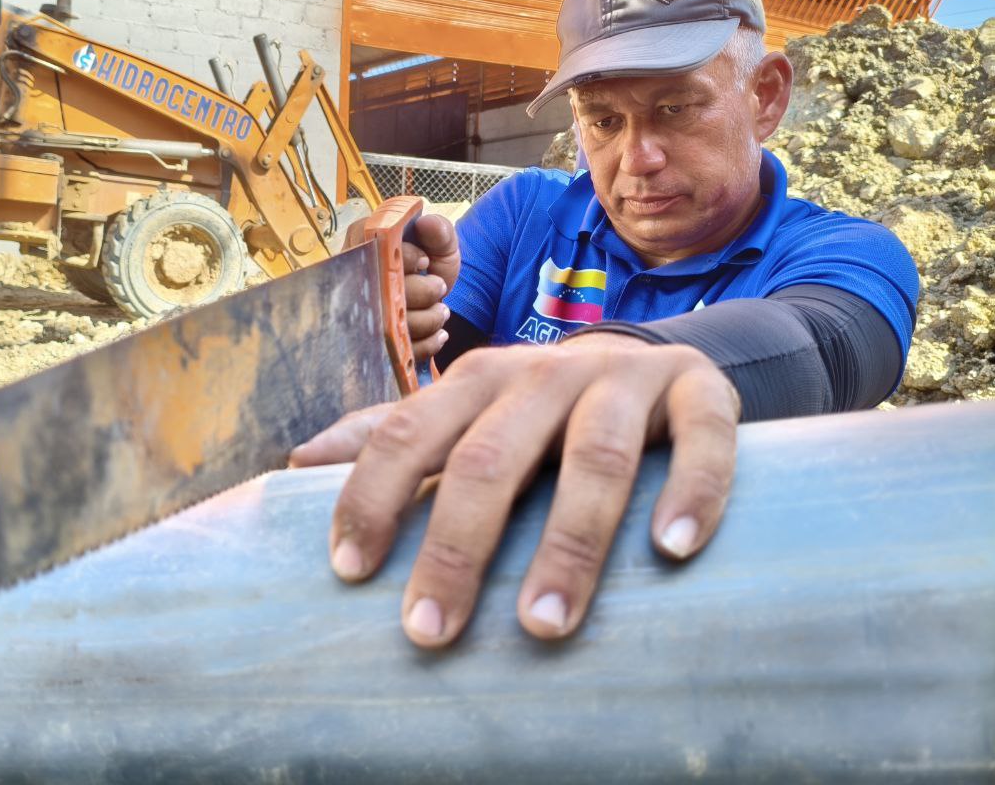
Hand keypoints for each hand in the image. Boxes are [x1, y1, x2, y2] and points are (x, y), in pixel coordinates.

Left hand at [290, 333, 740, 648]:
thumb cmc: (535, 409)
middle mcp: (542, 373)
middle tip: (430, 634)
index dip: (372, 498)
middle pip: (490, 458)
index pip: (406, 432)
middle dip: (455, 548)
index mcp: (475, 381)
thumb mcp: (460, 411)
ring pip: (593, 456)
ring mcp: (623, 381)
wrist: (650, 360)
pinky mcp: (699, 394)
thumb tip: (292, 464)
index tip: (348, 574)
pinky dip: (691, 489)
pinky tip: (670, 549)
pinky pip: (701, 440)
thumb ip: (385, 434)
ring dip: (569, 544)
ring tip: (543, 627)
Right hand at [345, 212, 460, 361]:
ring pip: (391, 324)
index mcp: (366, 241)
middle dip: (423, 292)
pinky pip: (398, 350)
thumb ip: (440, 230)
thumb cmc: (430, 263)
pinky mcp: (374, 341)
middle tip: (439, 286)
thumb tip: (427, 222)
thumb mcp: (440, 243)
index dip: (405, 259)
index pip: (376, 250)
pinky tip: (437, 332)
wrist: (434, 294)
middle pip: (382, 291)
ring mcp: (362, 311)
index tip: (425, 261)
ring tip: (440, 309)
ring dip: (428, 319)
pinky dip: (426, 342)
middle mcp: (356, 275)